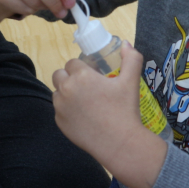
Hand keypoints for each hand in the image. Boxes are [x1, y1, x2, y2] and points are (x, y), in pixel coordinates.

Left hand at [52, 43, 167, 187]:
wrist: (119, 143)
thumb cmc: (125, 110)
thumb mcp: (131, 81)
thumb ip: (131, 59)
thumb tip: (126, 44)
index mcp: (81, 75)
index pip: (72, 62)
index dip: (82, 67)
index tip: (92, 75)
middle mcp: (66, 89)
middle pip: (59, 75)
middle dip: (70, 77)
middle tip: (87, 87)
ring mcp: (60, 107)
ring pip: (57, 93)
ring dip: (67, 93)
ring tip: (85, 102)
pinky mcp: (59, 122)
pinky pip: (59, 110)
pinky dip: (67, 110)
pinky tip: (83, 116)